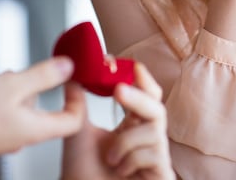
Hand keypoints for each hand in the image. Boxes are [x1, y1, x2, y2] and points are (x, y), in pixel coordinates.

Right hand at [0, 56, 85, 157]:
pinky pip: (5, 113)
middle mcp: (25, 136)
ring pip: (23, 108)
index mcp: (38, 128)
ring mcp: (7, 137)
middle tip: (27, 72)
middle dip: (38, 86)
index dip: (78, 100)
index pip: (74, 121)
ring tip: (3, 76)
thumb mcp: (14, 85)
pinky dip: (2, 97)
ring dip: (17, 88)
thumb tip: (68, 67)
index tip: (71, 81)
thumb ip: (44, 75)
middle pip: (46, 111)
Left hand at [62, 63, 174, 179]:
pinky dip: (132, 160)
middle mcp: (148, 139)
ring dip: (126, 142)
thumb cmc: (83, 175)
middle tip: (117, 90)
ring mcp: (157, 157)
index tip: (130, 66)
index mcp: (133, 125)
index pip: (147, 96)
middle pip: (157, 107)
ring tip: (110, 158)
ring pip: (154, 132)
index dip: (142, 79)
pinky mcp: (162, 174)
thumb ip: (77, 106)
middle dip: (138, 97)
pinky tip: (121, 171)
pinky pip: (154, 155)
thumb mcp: (78, 133)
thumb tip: (73, 77)